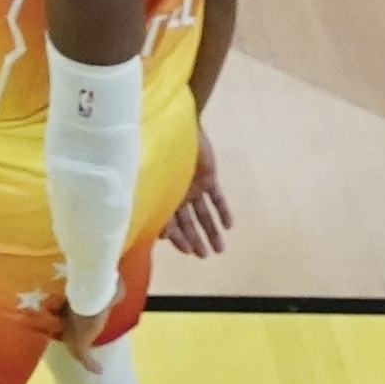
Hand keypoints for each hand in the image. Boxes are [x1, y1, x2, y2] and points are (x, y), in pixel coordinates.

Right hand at [163, 142, 233, 257]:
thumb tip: (158, 234)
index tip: (187, 251)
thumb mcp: (155, 183)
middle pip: (188, 222)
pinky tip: (229, 226)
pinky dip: (223, 211)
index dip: (178, 239)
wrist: (179, 127)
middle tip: (204, 256)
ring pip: (203, 213)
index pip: (169, 223)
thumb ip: (156, 206)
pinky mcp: (208, 178)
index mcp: (161, 196)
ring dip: (211, 231)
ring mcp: (193, 186)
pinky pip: (217, 197)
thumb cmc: (160, 154)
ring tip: (220, 249)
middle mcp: (177, 194)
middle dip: (195, 240)